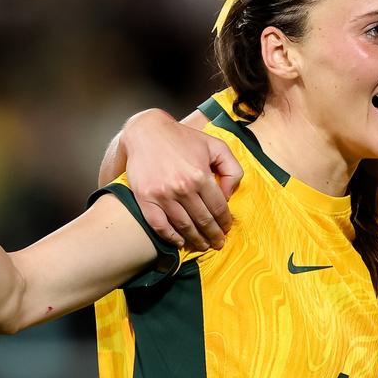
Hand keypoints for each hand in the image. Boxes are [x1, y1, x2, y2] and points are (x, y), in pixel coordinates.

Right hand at [121, 109, 242, 250]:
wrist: (147, 132)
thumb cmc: (184, 139)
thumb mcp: (216, 146)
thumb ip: (232, 169)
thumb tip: (229, 195)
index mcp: (200, 175)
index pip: (218, 207)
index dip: (225, 222)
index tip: (227, 229)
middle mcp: (182, 188)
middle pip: (203, 220)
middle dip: (214, 235)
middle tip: (218, 244)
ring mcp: (162, 195)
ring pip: (184, 226)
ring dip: (196, 240)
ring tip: (203, 245)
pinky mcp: (145, 199)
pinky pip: (159, 225)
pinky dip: (170, 237)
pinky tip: (180, 242)